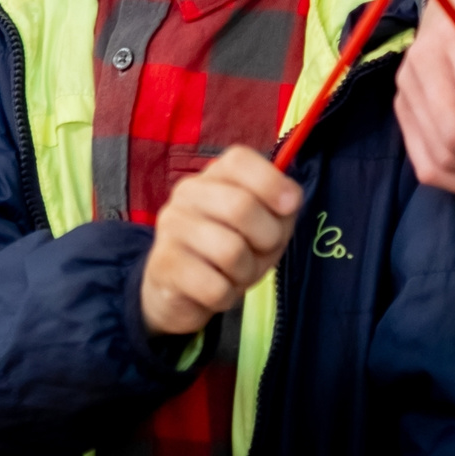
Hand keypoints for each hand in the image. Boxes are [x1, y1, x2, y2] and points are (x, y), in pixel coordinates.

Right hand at [140, 146, 300, 337]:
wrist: (179, 290)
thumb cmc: (229, 249)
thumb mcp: (263, 225)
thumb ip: (280, 209)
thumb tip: (290, 199)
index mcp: (214, 176)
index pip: (240, 160)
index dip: (271, 182)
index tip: (290, 206)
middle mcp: (187, 194)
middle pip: (241, 206)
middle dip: (268, 238)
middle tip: (263, 251)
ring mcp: (172, 228)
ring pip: (231, 251)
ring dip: (247, 272)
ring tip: (237, 273)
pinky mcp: (164, 265)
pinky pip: (215, 287)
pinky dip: (227, 296)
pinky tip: (218, 290)